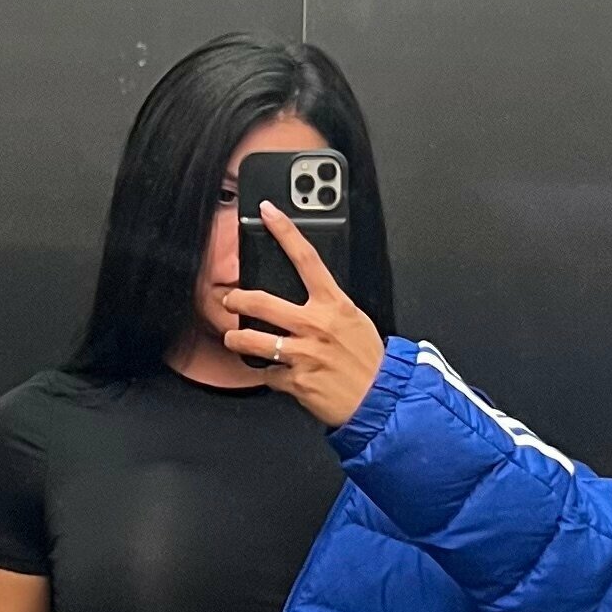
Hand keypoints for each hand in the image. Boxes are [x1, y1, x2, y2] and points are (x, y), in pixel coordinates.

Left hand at [223, 206, 385, 427]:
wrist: (381, 399)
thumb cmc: (370, 361)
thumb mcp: (355, 321)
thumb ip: (329, 307)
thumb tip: (309, 300)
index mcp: (334, 304)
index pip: (307, 258)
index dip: (285, 231)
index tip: (269, 213)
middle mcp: (316, 325)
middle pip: (262, 301)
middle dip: (237, 299)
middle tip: (230, 299)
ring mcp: (303, 353)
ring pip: (252, 340)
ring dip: (236, 339)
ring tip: (234, 338)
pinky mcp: (295, 380)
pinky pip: (267, 374)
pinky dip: (267, 375)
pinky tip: (274, 375)